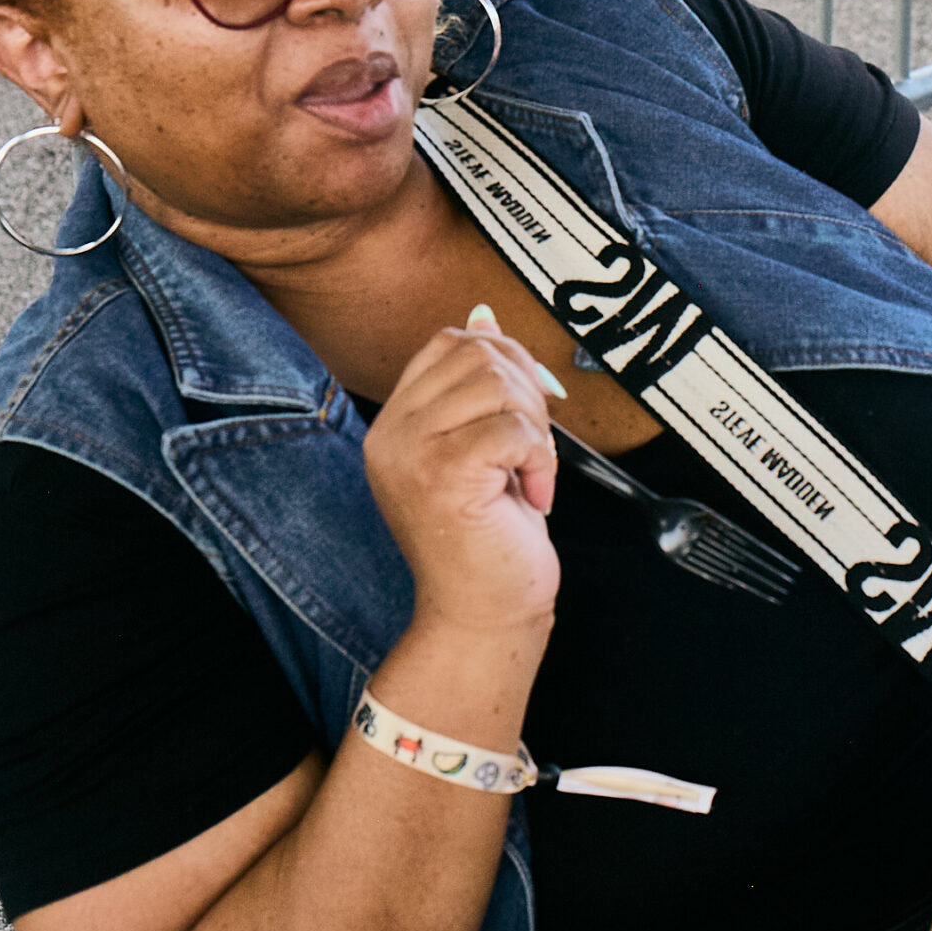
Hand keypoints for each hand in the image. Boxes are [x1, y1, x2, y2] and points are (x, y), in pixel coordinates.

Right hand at [364, 306, 562, 636]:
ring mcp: (410, 455)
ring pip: (498, 385)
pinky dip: (540, 458)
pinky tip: (533, 493)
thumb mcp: (485, 447)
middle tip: (534, 448)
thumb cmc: (491, 537)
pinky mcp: (442, 477)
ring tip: (531, 471)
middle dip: (528, 392)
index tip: (529, 406)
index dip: (504, 359)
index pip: (448, 343)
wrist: (483, 615)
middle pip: (478, 355)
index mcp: (395, 424)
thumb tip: (486, 315)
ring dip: (536, 426)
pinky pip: (512, 429)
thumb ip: (480, 386)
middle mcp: (391, 435)